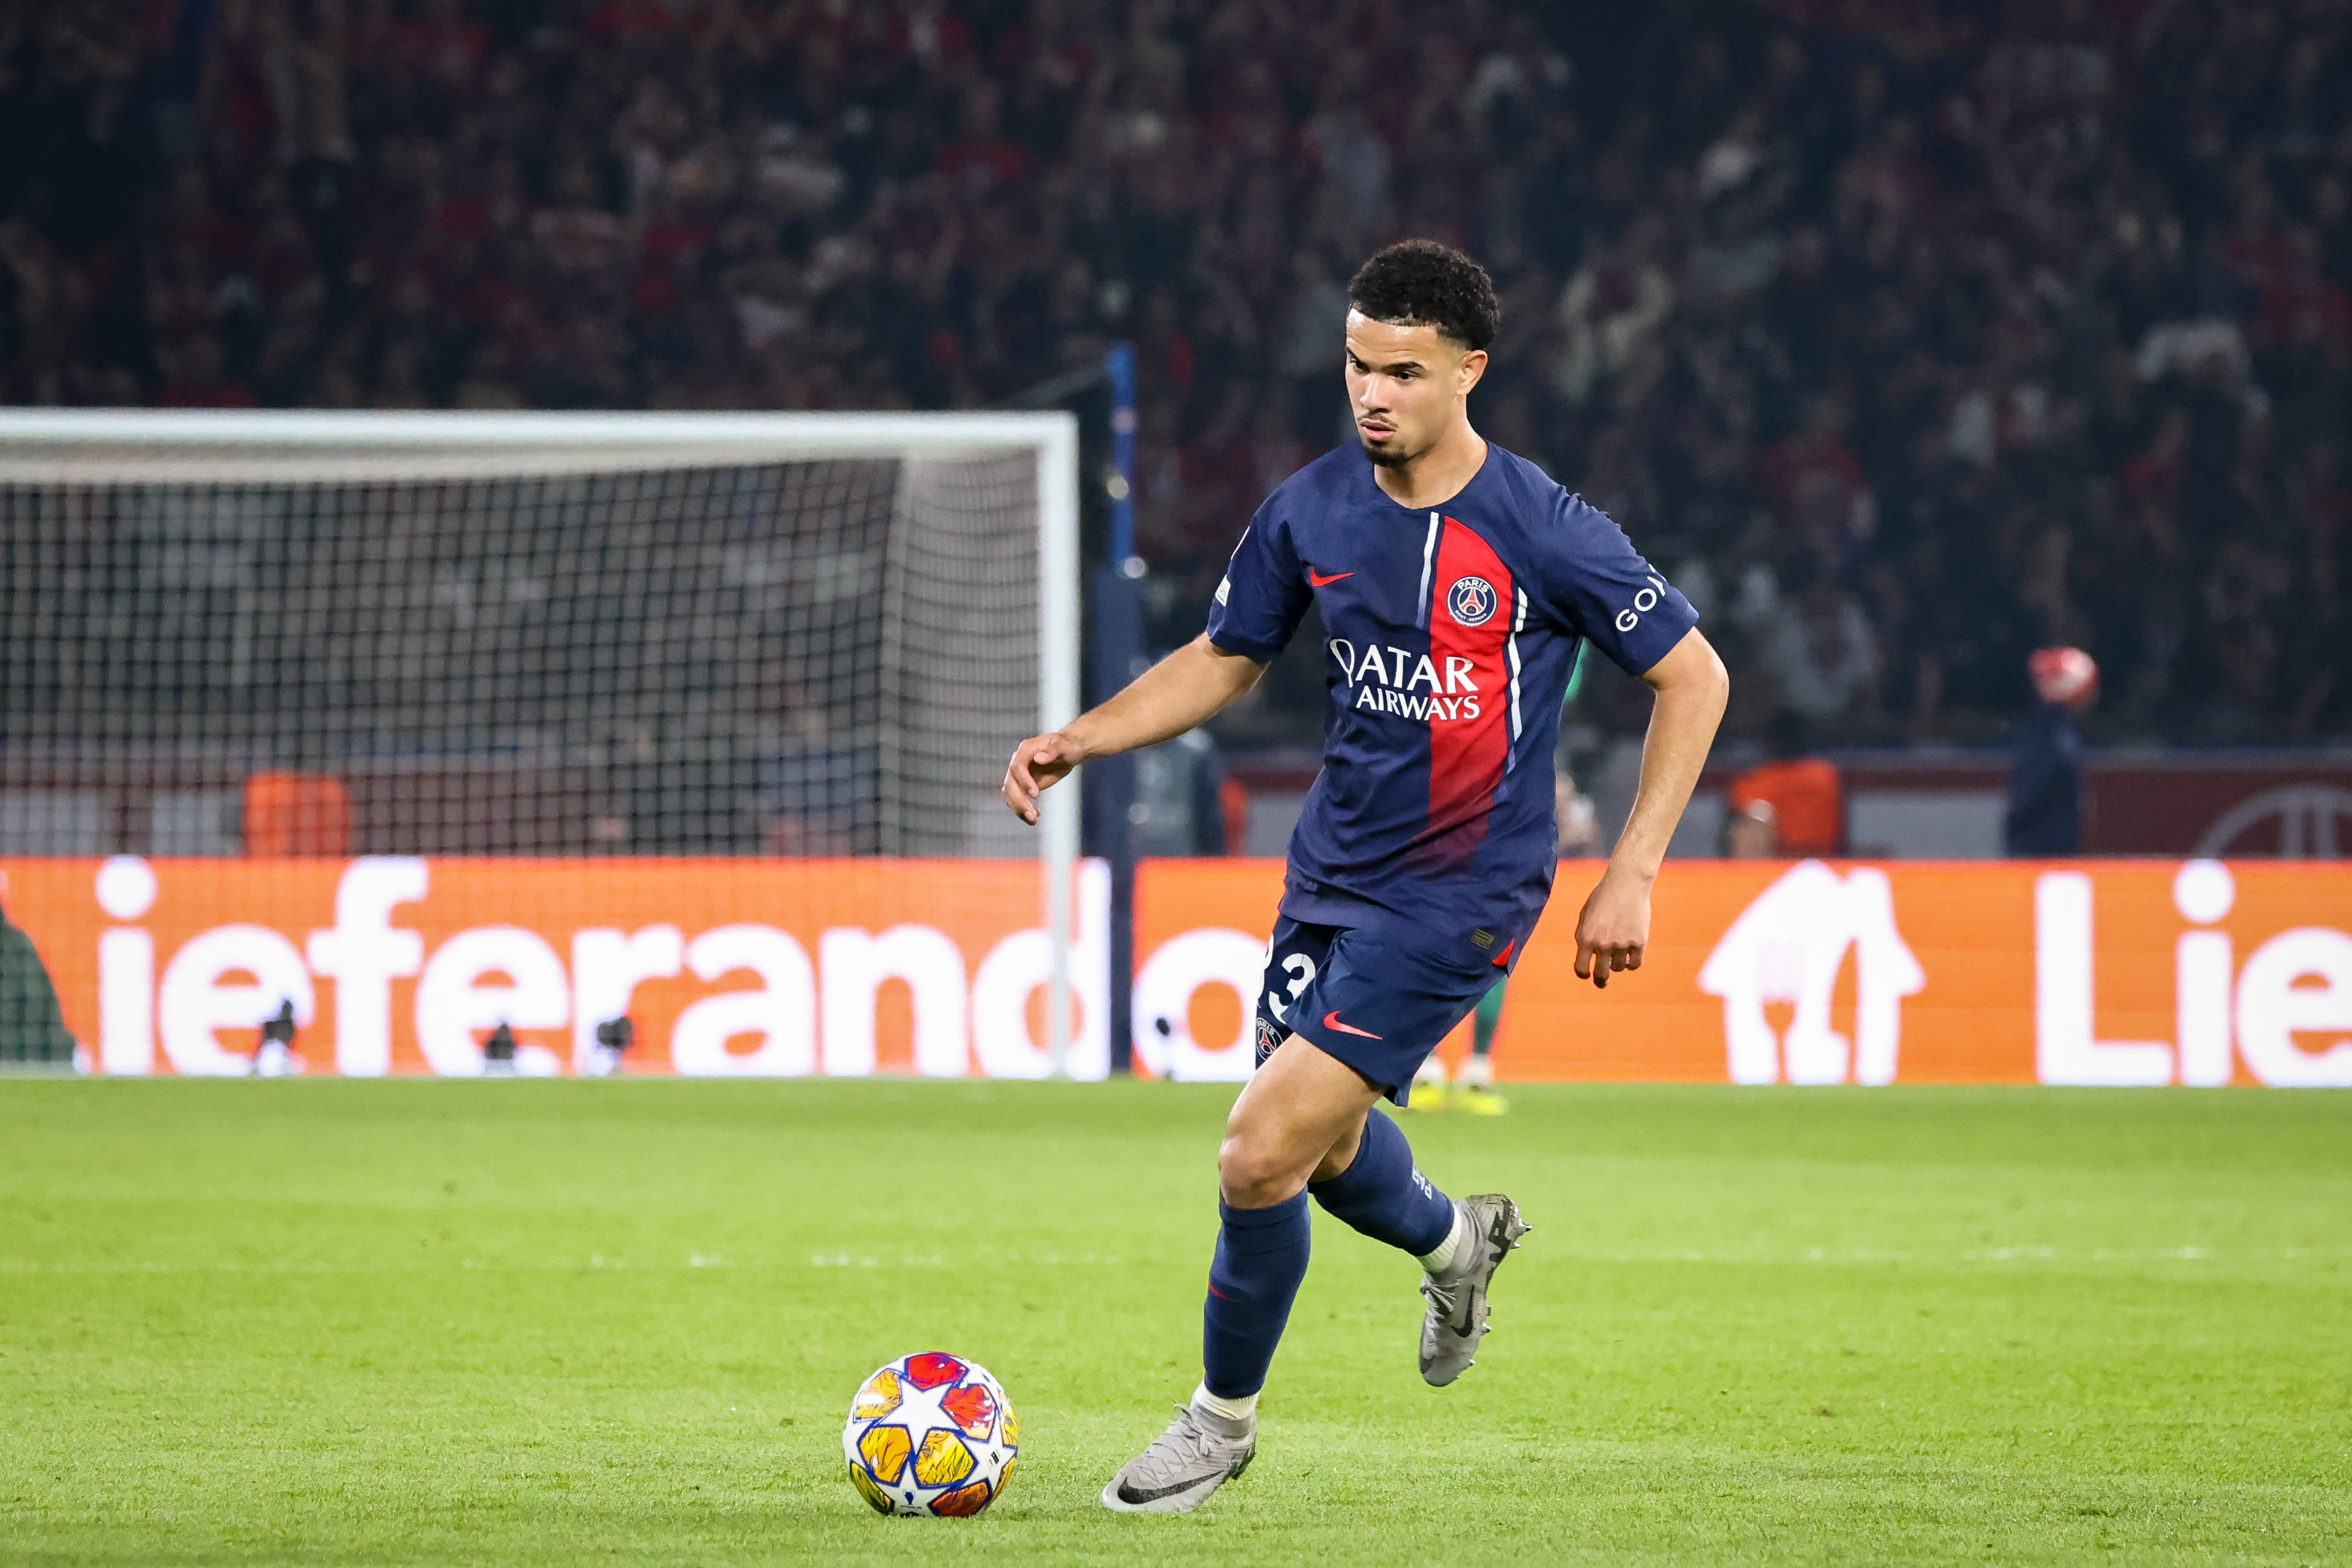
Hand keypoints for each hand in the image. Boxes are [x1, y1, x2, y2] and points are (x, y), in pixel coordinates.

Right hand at [1002, 732, 1084, 824]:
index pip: (1017, 767)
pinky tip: (1036, 817)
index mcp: (1025, 750)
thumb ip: (1052, 751)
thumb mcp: (1063, 746)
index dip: (1024, 781)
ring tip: (1033, 821)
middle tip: (1033, 815)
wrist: (1067, 752)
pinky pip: (1017, 800)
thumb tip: (1039, 759)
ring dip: (1018, 809)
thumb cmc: (1066, 746)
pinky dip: (1023, 810)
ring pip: (1009, 795)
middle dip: (1019, 801)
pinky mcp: (1022, 787)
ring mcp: (1018, 776)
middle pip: (1009, 784)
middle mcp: (1017, 763)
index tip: (1036, 795)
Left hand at [1573, 866, 1651, 988]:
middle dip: (1600, 981)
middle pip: (1601, 974)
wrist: (1626, 883)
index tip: (1587, 974)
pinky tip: (1630, 959)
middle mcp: (1602, 944)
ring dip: (1617, 965)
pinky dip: (1631, 964)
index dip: (1583, 974)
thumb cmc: (1603, 896)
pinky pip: (1635, 964)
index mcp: (1585, 938)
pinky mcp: (1638, 942)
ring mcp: (1621, 945)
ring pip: (1618, 968)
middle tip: (1601, 982)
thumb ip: (1584, 936)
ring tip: (1617, 957)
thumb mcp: (1586, 915)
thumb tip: (1587, 957)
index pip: (1581, 968)